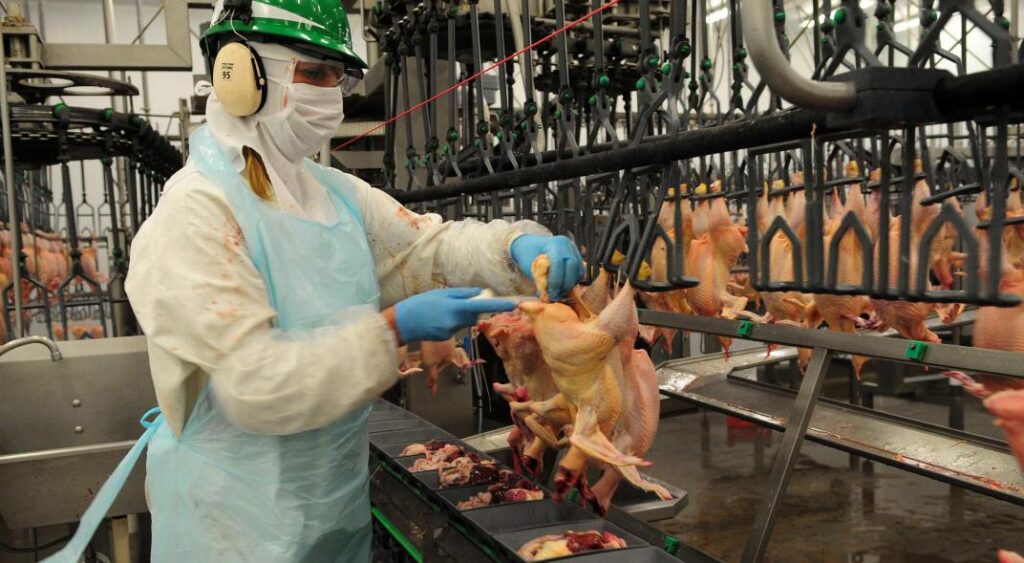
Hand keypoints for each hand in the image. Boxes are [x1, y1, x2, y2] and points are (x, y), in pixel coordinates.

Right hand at [394, 288, 514, 343]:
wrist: (403, 322)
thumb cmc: (422, 304)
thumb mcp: (443, 294)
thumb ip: (463, 295)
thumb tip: (481, 294)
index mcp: (455, 307)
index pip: (482, 306)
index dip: (499, 306)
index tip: (513, 304)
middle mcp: (456, 321)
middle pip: (474, 315)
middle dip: (471, 308)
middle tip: (456, 301)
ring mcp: (452, 331)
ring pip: (466, 321)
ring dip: (460, 314)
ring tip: (441, 309)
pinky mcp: (447, 337)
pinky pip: (457, 327)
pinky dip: (452, 321)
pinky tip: (438, 318)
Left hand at [510, 234, 583, 300]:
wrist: (529, 245)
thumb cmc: (527, 254)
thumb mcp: (530, 266)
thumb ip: (541, 280)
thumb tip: (548, 297)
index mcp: (554, 243)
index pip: (558, 263)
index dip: (556, 281)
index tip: (551, 294)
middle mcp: (567, 244)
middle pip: (572, 266)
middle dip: (566, 284)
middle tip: (557, 296)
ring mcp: (573, 249)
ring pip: (579, 270)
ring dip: (571, 284)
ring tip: (560, 293)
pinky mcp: (577, 256)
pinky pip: (580, 271)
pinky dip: (573, 281)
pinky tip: (564, 287)